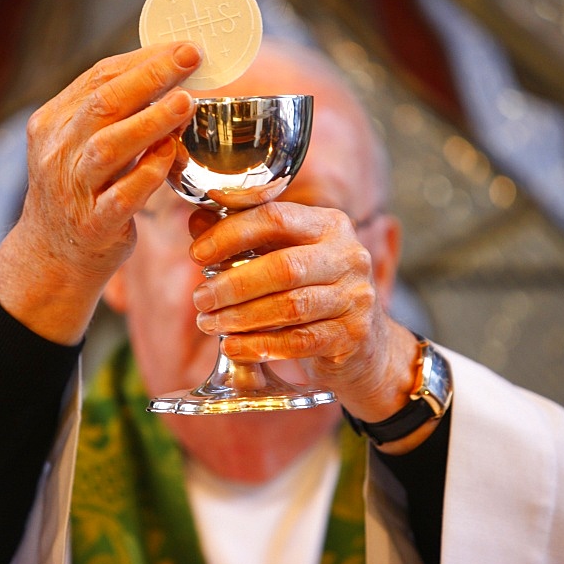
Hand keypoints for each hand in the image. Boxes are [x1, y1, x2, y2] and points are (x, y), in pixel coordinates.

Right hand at [0, 42, 200, 343]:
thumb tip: (168, 73)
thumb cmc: (79, 191)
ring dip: (151, 121)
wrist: (51, 257)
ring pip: (109, 147)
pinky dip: (148, 173)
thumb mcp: (80, 145)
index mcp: (53, 122)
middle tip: (191, 58)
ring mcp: (73, 189)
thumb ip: (113, 114)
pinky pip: (123, 196)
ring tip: (186, 102)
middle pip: (102, 103)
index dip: (143, 59)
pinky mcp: (94, 224)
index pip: (98, 78)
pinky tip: (171, 155)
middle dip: (150, 76)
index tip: (183, 47)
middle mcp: (58, 152)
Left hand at [188, 202, 429, 449]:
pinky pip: (298, 342)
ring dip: (241, 317)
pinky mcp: (353, 335)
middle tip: (201, 299)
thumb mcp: (285, 256)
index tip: (197, 253)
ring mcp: (356, 297)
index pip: (276, 217)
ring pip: (290, 307)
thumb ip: (244, 237)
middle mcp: (349, 256)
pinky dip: (260, 345)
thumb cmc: (314, 290)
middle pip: (283, 267)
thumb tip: (197, 222)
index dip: (231, 234)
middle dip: (233, 284)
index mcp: (329, 224)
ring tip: (209, 323)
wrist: (365, 343)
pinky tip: (232, 346)